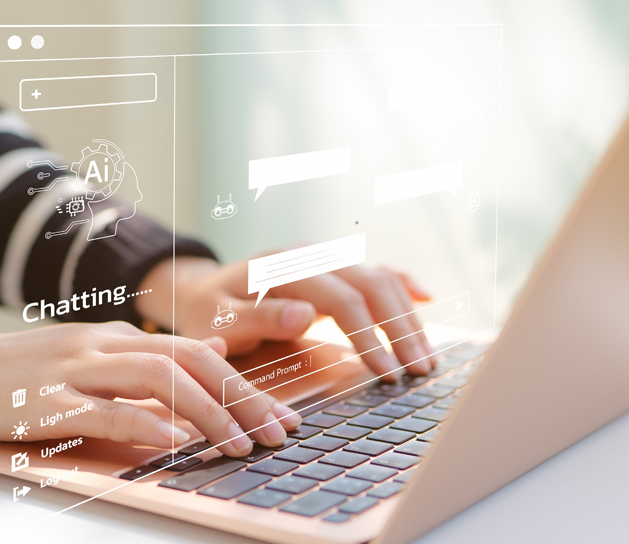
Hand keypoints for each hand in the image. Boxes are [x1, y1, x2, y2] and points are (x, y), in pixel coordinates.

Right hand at [0, 318, 301, 455]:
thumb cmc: (19, 373)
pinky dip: (142, 424)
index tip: (280, 416)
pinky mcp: (45, 400)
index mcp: (116, 336)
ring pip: (156, 379)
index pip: (195, 352)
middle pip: (188, 361)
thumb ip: (148, 355)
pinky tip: (172, 442)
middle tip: (277, 432)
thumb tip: (214, 349)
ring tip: (238, 444)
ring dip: (206, 412)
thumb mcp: (91, 354)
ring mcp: (73, 369)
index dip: (244, 383)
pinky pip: (103, 410)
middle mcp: (102, 344)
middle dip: (241, 397)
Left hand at [136, 256, 434, 380]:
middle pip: (372, 284)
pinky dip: (402, 284)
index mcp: (285, 266)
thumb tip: (304, 316)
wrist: (201, 290)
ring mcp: (324, 259)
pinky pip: (374, 271)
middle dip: (401, 328)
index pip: (342, 298)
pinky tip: (427, 298)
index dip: (369, 336)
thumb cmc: (208, 312)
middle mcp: (311, 255)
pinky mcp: (332, 269)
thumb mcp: (219, 320)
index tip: (387, 373)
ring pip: (380, 278)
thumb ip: (259, 318)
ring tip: (425, 358)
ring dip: (407, 316)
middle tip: (420, 370)